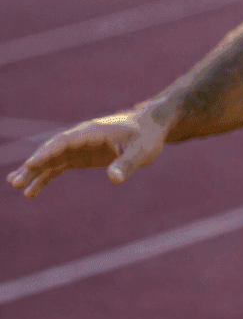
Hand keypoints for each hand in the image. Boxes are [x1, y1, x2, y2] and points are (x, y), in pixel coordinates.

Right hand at [6, 111, 166, 197]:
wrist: (151, 127)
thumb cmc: (147, 136)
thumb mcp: (141, 151)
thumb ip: (127, 164)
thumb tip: (114, 179)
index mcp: (92, 132)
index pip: (64, 142)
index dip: (47, 153)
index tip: (30, 165)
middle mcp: (81, 138)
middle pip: (52, 151)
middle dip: (34, 165)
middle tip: (15, 181)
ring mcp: (79, 147)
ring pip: (52, 159)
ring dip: (35, 172)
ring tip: (17, 186)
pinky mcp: (82, 156)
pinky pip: (59, 166)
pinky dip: (46, 177)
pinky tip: (33, 191)